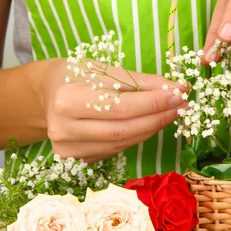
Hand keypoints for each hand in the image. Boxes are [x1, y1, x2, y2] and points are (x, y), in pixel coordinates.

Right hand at [41, 59, 187, 162]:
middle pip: (123, 130)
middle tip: (182, 106)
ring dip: (151, 129)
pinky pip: (114, 150)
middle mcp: (64, 129)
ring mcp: (68, 150)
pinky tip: (149, 125)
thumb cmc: (77, 75)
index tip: (179, 94)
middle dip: (158, 118)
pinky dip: (136, 137)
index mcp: (67, 100)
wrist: (47, 95)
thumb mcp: (104, 70)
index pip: (121, 106)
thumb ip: (140, 82)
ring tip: (172, 113)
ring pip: (121, 144)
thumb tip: (177, 89)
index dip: (154, 103)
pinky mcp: (75, 161)